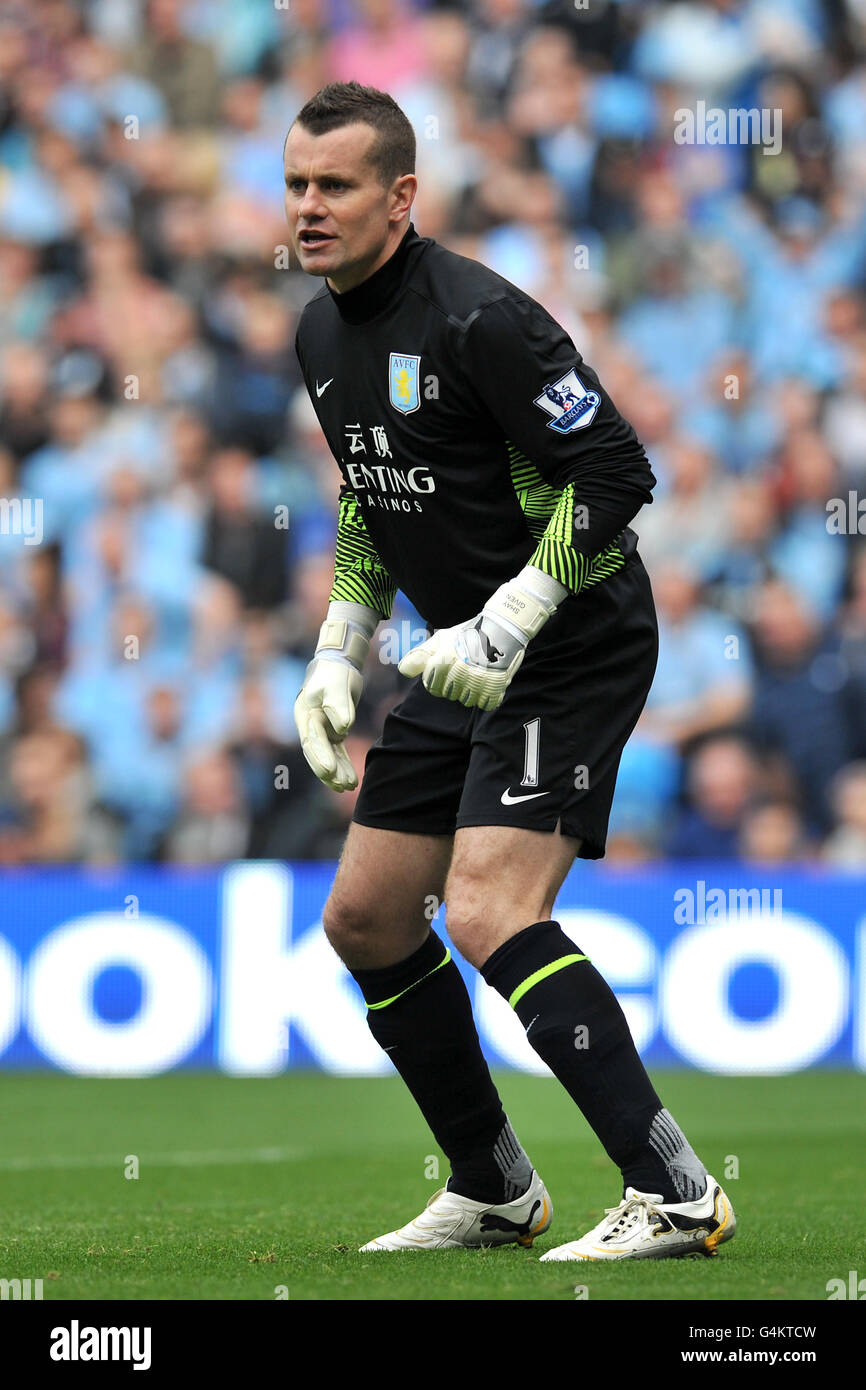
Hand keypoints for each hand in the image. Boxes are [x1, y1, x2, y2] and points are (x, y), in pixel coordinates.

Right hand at [294, 655, 362, 790]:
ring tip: (349, 786)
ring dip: (338, 772)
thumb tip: (343, 728)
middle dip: (328, 771)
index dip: (320, 756)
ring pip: (328, 756)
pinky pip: (337, 752)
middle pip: (317, 753)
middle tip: (342, 785)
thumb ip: (338, 705)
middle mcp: (310, 725)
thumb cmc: (335, 673)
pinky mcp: (333, 731)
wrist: (338, 663)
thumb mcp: (336, 685)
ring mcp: (321, 730)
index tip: (330, 770)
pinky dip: (343, 765)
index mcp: (306, 715)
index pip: (312, 740)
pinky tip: (351, 780)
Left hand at [398, 570, 563, 710]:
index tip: (444, 672)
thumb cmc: (467, 634)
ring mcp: (478, 679)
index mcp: (444, 659)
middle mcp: (460, 671)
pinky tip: (486, 683)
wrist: (502, 628)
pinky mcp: (496, 685)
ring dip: (469, 692)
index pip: (431, 685)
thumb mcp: (441, 640)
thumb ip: (420, 655)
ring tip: (475, 675)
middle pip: (448, 694)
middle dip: (452, 686)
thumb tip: (403, 671)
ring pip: (466, 700)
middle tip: (462, 672)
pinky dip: (485, 698)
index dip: (436, 680)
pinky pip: (485, 704)